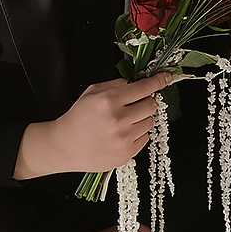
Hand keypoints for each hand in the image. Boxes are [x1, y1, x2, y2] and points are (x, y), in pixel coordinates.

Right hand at [14, 73, 174, 179]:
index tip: (166, 77)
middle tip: (132, 105)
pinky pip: (145, 138)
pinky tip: (120, 134)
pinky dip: (136, 134)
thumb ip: (116, 84)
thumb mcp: (92, 92)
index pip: (144, 88)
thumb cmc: (78, 118)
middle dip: (145, 102)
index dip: (158, 81)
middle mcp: (119, 120)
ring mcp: (124, 139)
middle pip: (151, 105)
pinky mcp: (126, 154)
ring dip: (140, 119)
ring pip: (149, 122)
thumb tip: (136, 82)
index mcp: (109, 101)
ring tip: (122, 122)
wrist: (65, 146)